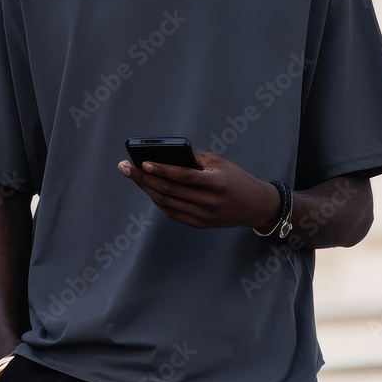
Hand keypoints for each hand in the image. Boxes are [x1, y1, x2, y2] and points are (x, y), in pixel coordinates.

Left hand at [117, 151, 279, 229]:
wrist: (255, 206)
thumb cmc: (237, 179)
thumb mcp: (221, 162)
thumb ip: (196, 159)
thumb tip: (168, 156)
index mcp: (215, 183)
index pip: (183, 176)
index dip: (162, 170)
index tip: (143, 162)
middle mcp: (208, 202)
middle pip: (169, 190)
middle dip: (144, 178)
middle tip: (126, 168)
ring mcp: (202, 216)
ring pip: (167, 203)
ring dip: (147, 190)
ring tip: (133, 177)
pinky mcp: (199, 224)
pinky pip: (173, 213)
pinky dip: (158, 201)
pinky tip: (149, 190)